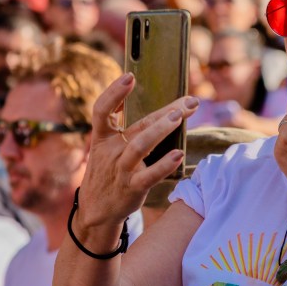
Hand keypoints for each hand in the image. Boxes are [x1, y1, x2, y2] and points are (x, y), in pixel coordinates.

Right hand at [77, 73, 197, 233]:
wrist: (96, 209)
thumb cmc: (108, 172)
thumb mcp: (105, 147)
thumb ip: (118, 125)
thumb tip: (133, 98)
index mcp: (102, 138)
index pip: (101, 110)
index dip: (114, 93)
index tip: (129, 76)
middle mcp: (111, 152)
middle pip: (138, 125)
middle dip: (166, 110)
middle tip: (189, 100)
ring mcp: (121, 170)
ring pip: (141, 146)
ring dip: (161, 129)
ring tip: (180, 116)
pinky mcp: (132, 188)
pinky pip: (149, 176)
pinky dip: (164, 165)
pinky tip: (178, 155)